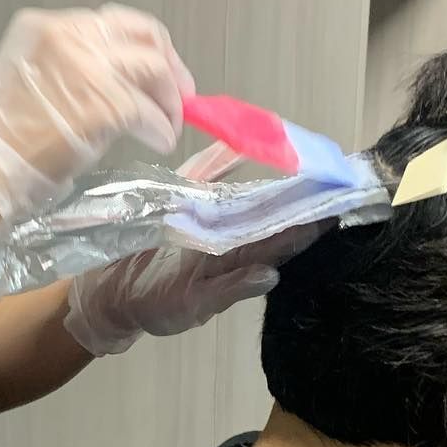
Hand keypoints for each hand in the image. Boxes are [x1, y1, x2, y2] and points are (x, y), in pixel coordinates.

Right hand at [0, 5, 192, 222]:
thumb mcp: (29, 78)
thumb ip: (69, 68)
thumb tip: (118, 84)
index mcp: (44, 26)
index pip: (111, 24)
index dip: (143, 46)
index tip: (158, 69)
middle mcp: (68, 36)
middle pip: (142, 35)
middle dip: (169, 64)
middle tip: (181, 93)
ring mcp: (89, 68)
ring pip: (153, 69)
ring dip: (170, 100)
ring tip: (169, 124)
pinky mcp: (105, 104)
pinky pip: (149, 111)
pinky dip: (161, 128)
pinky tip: (159, 141)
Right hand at [62, 144, 317, 357]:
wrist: (106, 292)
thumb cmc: (153, 303)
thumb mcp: (193, 305)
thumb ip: (230, 289)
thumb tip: (272, 276)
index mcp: (234, 260)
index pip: (279, 238)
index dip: (309, 224)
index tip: (341, 207)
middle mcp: (225, 235)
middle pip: (270, 211)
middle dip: (302, 196)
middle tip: (336, 172)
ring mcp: (202, 215)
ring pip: (243, 192)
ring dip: (272, 176)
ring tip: (302, 157)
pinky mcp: (178, 198)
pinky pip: (203, 174)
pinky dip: (221, 158)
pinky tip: (240, 141)